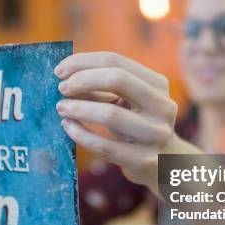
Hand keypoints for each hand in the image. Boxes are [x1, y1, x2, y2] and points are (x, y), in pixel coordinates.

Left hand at [55, 52, 178, 188]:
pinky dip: (81, 135)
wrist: (164, 164)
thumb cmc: (136, 125)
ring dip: (79, 108)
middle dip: (83, 80)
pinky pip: (105, 146)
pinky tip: (68, 127)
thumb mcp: (126, 103)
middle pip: (118, 79)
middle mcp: (163, 106)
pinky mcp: (145, 160)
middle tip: (61, 88)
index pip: (117, 61)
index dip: (84, 62)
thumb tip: (65, 76)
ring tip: (61, 108)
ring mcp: (156, 134)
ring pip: (111, 114)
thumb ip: (100, 88)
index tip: (60, 70)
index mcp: (158, 84)